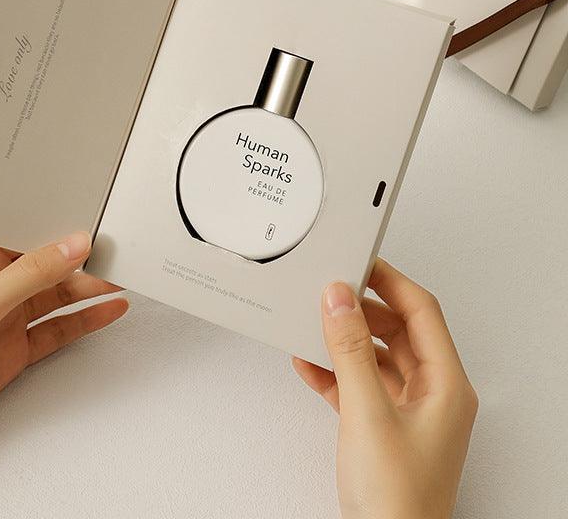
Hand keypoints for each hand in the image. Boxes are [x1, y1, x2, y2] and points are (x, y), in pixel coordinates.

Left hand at [0, 233, 126, 518]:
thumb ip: (32, 274)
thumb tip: (74, 244)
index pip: (32, 237)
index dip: (66, 231)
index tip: (101, 227)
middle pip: (50, 269)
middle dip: (85, 263)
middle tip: (123, 257)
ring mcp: (5, 320)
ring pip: (57, 299)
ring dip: (89, 291)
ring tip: (124, 281)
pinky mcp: (13, 352)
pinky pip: (56, 332)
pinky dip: (83, 322)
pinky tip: (106, 311)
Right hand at [293, 259, 477, 518]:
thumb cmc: (397, 500)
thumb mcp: (367, 412)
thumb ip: (351, 351)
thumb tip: (338, 300)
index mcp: (446, 385)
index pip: (421, 311)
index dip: (390, 281)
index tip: (359, 261)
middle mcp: (433, 394)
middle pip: (398, 330)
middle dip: (362, 310)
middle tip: (330, 292)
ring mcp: (408, 412)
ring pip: (376, 356)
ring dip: (344, 341)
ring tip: (314, 325)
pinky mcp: (383, 428)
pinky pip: (359, 384)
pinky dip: (334, 372)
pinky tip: (309, 363)